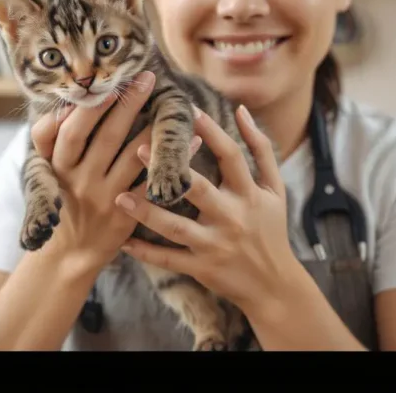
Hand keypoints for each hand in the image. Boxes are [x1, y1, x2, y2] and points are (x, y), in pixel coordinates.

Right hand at [29, 71, 201, 272]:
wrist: (69, 255)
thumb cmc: (59, 201)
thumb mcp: (41, 172)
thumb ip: (47, 139)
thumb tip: (64, 107)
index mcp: (59, 167)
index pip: (73, 130)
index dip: (91, 106)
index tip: (110, 82)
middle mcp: (81, 180)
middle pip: (107, 137)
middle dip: (128, 104)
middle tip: (147, 76)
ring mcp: (105, 198)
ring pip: (133, 158)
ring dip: (154, 129)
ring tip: (172, 102)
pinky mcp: (128, 216)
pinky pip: (153, 184)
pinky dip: (172, 161)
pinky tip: (192, 141)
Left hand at [114, 104, 298, 316]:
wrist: (275, 285)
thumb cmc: (271, 229)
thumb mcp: (276, 189)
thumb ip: (261, 149)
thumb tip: (240, 110)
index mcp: (249, 194)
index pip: (230, 155)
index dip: (210, 130)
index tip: (186, 109)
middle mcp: (231, 217)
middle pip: (197, 188)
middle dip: (168, 169)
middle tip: (137, 148)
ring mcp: (214, 244)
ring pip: (175, 227)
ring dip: (145, 212)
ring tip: (119, 196)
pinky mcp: (201, 268)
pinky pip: (168, 260)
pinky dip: (144, 253)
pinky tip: (122, 241)